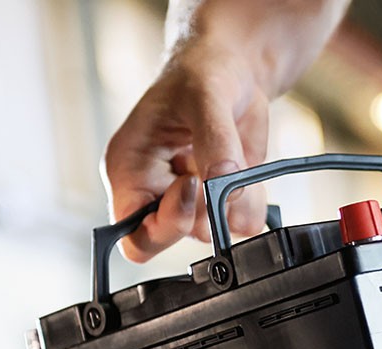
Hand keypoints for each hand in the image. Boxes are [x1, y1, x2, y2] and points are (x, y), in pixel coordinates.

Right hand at [102, 40, 269, 261]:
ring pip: (213, 234)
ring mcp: (189, 203)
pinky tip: (247, 168)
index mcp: (128, 170)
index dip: (164, 223)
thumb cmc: (201, 75)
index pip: (133, 233)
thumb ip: (214, 140)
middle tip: (217, 169)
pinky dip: (253, 201)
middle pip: (170, 241)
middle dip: (201, 212)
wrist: (234, 73)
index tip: (191, 182)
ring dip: (233, 201)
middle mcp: (153, 193)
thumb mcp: (205, 95)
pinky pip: (243, 225)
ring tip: (233, 155)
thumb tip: (222, 179)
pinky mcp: (221, 203)